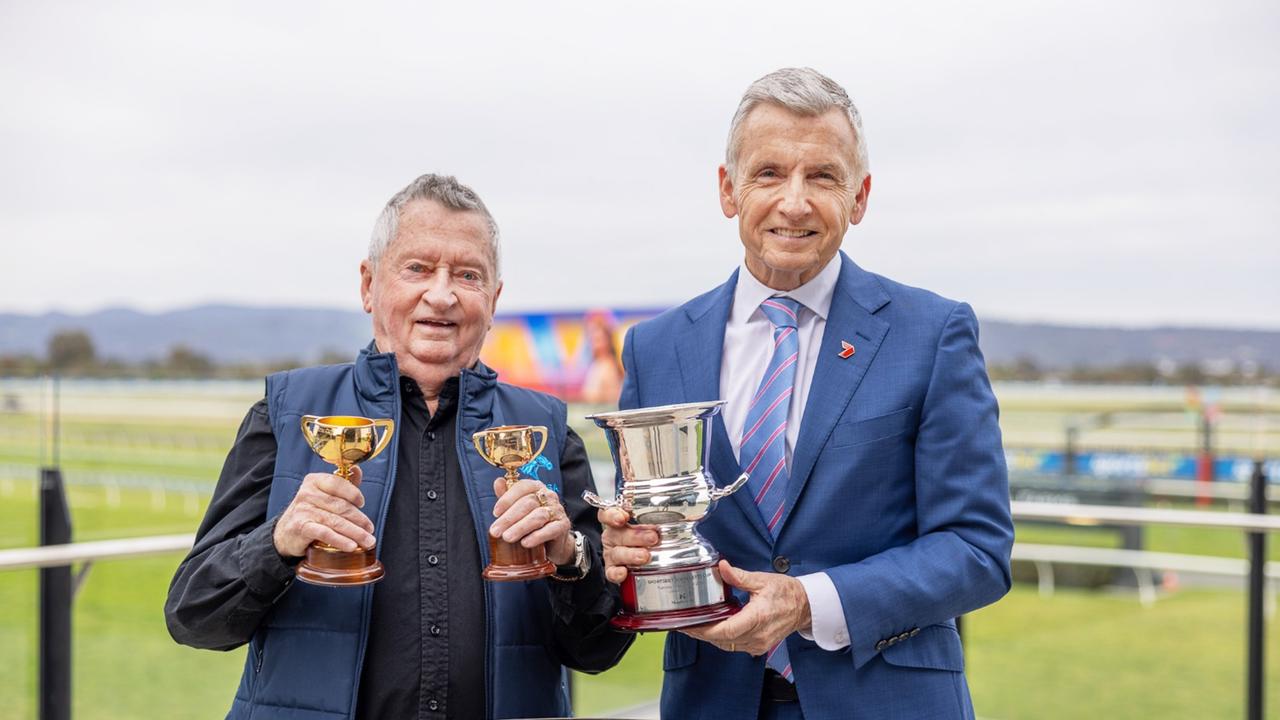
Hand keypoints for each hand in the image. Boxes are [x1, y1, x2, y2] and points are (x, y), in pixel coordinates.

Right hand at [273, 465, 375, 556]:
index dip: (353, 493)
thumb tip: (357, 469)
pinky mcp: (300, 527)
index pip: (338, 483)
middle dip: (359, 520)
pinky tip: (351, 546)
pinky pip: (325, 533)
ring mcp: (302, 510)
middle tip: (371, 530)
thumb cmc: (311, 511)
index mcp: (315, 481)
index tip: (362, 504)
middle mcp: (307, 493)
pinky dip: (340, 540)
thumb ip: (342, 483)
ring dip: (355, 533)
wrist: (285, 532)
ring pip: (335, 521)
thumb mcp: (324, 494)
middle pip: (340, 506)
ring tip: (367, 541)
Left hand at [489, 478, 573, 564]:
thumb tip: (498, 482)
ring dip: (520, 527)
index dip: (507, 499)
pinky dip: (537, 536)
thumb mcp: (517, 509)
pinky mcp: (563, 525)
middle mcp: (549, 496)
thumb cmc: (532, 521)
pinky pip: (551, 529)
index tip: (495, 513)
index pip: (522, 487)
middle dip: (509, 518)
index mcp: (536, 487)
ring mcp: (558, 510)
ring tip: (507, 538)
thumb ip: (508, 496)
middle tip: (495, 531)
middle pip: (528, 503)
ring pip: (538, 516)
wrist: (553, 541)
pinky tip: (525, 543)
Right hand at [598, 506, 658, 584]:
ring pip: (616, 553)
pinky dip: (616, 573)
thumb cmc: (647, 536)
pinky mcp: (612, 569)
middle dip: (636, 536)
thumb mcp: (653, 524)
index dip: (612, 515)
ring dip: (631, 555)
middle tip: (652, 538)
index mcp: (619, 520)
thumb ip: (662, 519)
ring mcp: (612, 553)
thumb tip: (682, 516)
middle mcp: (613, 536)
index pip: (608, 513)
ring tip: (645, 556)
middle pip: (617, 534)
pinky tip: (624, 572)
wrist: (642, 558)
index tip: (623, 517)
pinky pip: (611, 572)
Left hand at [679, 560, 811, 655]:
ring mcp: (759, 644)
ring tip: (694, 625)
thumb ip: (739, 576)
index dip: (704, 630)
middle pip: (722, 640)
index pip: (725, 630)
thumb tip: (722, 567)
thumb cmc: (787, 592)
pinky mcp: (759, 646)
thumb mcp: (762, 580)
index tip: (689, 624)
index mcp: (758, 618)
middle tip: (684, 623)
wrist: (805, 606)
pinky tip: (713, 628)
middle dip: (701, 633)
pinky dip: (722, 638)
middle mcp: (758, 635)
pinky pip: (735, 645)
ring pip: (727, 645)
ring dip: (710, 637)